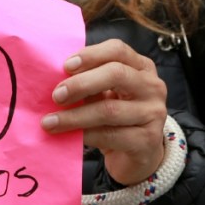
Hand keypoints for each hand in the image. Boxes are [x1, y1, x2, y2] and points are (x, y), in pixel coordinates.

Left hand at [41, 39, 167, 185]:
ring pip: (110, 109)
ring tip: (51, 122)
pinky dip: (86, 135)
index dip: (90, 55)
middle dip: (81, 83)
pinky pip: (111, 136)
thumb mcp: (105, 93)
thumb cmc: (116, 117)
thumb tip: (56, 79)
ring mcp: (153, 113)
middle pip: (116, 74)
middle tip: (56, 96)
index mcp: (141, 66)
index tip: (65, 66)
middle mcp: (152, 86)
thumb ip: (88, 82)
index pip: (118, 50)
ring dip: (75, 116)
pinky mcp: (148, 140)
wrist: (137, 154)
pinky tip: (71, 137)